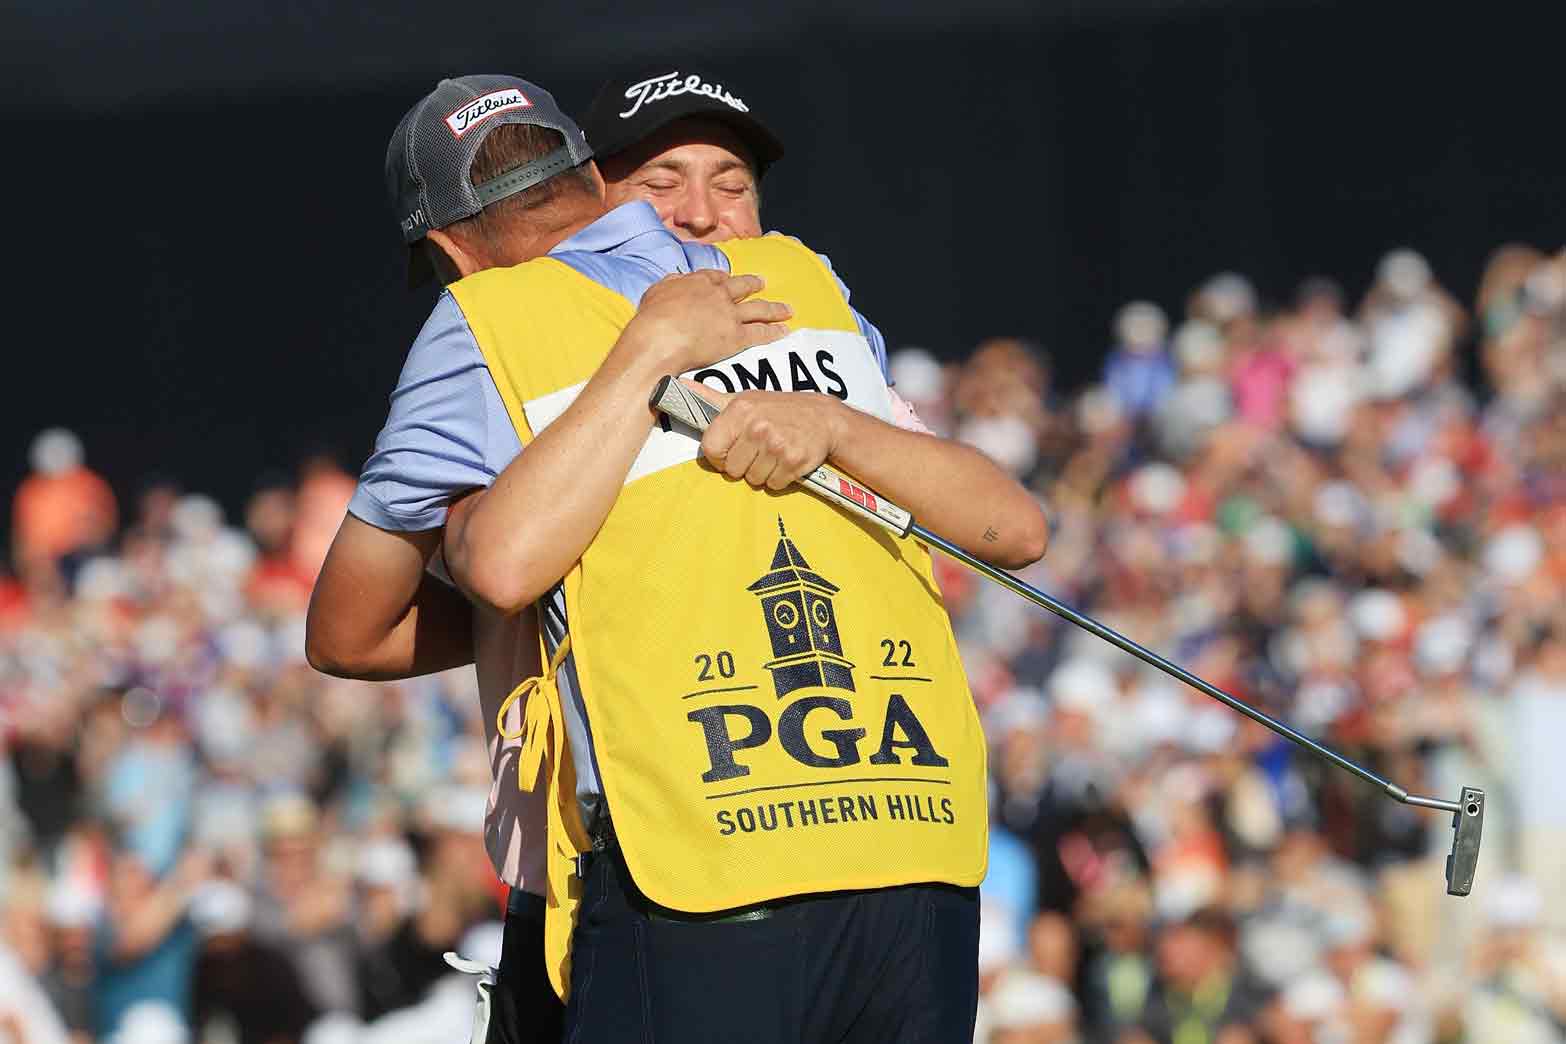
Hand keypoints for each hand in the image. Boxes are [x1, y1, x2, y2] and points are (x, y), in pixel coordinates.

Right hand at [622, 271, 791, 374]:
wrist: (660, 338)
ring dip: (775, 308)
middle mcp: (718, 294)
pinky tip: (784, 331)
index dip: (725, 278)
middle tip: (763, 283)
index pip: (716, 276)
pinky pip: (760, 333)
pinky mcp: (736, 336)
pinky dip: (774, 331)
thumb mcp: (656, 291)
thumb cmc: (652, 318)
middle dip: (754, 284)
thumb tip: (677, 280)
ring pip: (758, 309)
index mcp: (698, 282)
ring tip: (787, 309)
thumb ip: (670, 284)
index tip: (730, 278)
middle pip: (742, 286)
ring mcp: (730, 314)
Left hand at [682, 380, 842, 490]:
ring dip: (761, 472)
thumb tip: (679, 384)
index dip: (718, 455)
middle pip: (731, 469)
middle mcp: (757, 427)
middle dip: (742, 465)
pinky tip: (785, 461)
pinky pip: (773, 485)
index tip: (730, 450)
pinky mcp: (793, 462)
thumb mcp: (744, 399)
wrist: (823, 418)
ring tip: (773, 454)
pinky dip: (778, 478)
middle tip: (758, 450)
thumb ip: (710, 398)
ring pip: (752, 479)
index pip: (710, 448)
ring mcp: (776, 445)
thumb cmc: (777, 409)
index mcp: (739, 410)